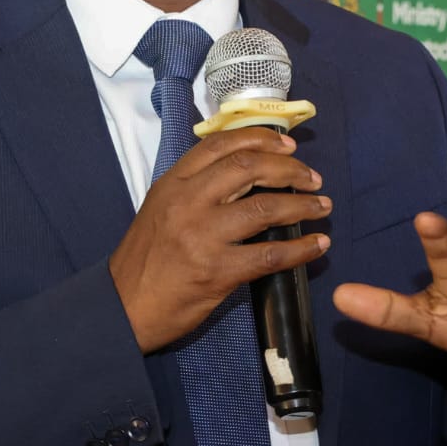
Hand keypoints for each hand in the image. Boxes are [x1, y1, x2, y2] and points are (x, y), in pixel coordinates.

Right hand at [109, 127, 331, 352]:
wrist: (124, 306)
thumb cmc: (146, 258)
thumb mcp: (160, 207)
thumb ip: (195, 186)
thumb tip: (246, 171)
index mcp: (173, 182)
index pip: (222, 145)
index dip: (261, 139)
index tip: (288, 146)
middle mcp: (188, 202)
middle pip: (249, 168)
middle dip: (290, 169)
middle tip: (313, 179)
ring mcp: (202, 236)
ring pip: (265, 208)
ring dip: (303, 206)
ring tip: (322, 207)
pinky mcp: (217, 271)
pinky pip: (269, 254)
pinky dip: (301, 249)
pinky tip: (317, 245)